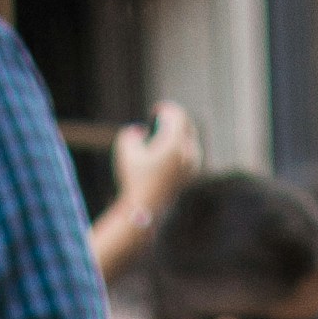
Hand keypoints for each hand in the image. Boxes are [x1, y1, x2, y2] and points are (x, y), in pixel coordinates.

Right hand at [112, 99, 199, 223]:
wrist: (145, 209)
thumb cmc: (133, 178)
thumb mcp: (125, 149)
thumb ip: (131, 132)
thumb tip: (142, 131)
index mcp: (174, 143)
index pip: (177, 115)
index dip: (166, 109)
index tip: (154, 112)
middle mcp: (188, 153)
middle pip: (187, 125)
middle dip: (174, 120)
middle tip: (160, 120)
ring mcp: (192, 165)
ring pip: (190, 139)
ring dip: (178, 133)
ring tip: (163, 135)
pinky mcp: (191, 175)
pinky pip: (191, 152)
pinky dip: (181, 147)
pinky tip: (168, 150)